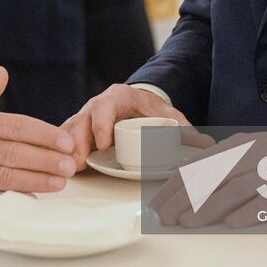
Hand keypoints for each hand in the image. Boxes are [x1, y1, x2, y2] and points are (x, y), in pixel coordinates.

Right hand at [0, 66, 76, 208]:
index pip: (13, 126)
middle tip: (70, 164)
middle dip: (45, 159)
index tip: (63, 140)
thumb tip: (3, 74)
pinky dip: (7, 200)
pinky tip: (28, 199)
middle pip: (13, 153)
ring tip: (59, 183)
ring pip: (2, 177)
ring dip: (34, 181)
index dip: (42, 134)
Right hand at [62, 83, 196, 169]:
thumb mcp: (168, 116)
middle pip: (82, 120)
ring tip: (68, 169)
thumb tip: (210, 144)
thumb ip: (186, 129)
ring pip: (69, 130)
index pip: (105, 106)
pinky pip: (63, 139)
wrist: (137, 102)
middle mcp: (96, 105)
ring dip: (66, 150)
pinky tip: (57, 166)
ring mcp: (84, 117)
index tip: (103, 144)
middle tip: (79, 163)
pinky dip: (59, 152)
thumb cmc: (151, 110)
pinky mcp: (77, 130)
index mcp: (117, 97)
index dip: (102, 124)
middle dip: (78, 141)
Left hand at [151, 124, 266, 228]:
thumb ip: (224, 161)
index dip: (174, 185)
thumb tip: (191, 176)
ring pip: (231, 190)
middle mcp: (250, 157)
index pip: (197, 166)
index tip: (157, 203)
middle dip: (182, 199)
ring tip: (187, 223)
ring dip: (206, 208)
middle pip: (209, 178)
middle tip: (163, 218)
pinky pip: (266, 202)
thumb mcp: (253, 148)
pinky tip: (231, 225)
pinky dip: (247, 213)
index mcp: (238, 146)